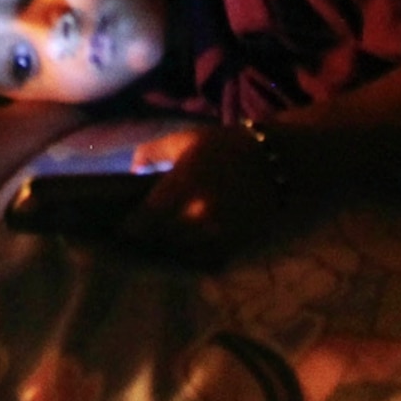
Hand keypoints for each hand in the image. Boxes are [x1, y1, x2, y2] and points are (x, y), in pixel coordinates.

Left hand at [119, 124, 285, 263]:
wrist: (278, 161)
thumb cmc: (226, 146)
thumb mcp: (186, 140)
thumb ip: (152, 152)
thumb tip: (132, 170)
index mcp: (185, 183)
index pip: (146, 218)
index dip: (130, 228)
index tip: (121, 229)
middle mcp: (201, 212)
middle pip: (162, 238)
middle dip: (148, 239)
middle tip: (135, 240)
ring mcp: (220, 232)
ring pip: (182, 252)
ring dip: (169, 250)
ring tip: (158, 247)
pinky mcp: (237, 244)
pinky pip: (205, 260)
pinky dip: (193, 257)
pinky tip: (186, 250)